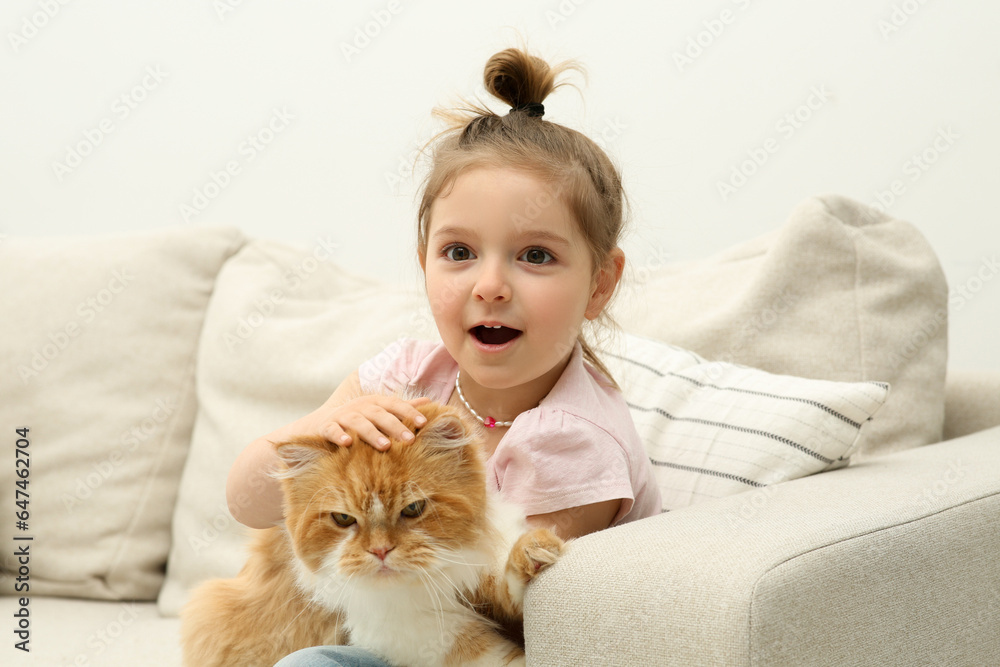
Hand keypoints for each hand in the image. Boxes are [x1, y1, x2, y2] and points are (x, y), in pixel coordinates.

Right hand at [315, 393, 430, 450]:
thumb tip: (428, 401)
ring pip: (358, 422)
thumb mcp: (379, 412)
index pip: (394, 404)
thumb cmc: (358, 420)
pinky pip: (332, 430)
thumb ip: (402, 408)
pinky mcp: (326, 426)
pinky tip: (347, 443)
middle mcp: (359, 406)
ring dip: (372, 433)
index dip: (409, 411)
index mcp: (374, 402)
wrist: (320, 424)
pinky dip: (339, 435)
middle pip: (379, 414)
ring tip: (385, 446)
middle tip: (410, 440)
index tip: (424, 423)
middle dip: (395, 426)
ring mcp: (342, 415)